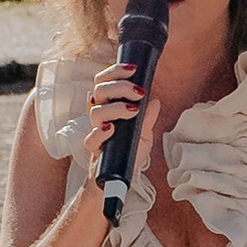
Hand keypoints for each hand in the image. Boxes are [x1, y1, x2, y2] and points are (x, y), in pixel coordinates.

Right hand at [82, 62, 163, 197]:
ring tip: (133, 110)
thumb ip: (147, 118)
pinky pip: (91, 137)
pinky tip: (111, 128)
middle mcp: (100, 115)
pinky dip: (100, 131)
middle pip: (99, 90)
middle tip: (139, 91)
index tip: (133, 69)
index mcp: (109, 106)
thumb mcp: (144, 135)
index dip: (115, 72)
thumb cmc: (129, 152)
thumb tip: (155, 101)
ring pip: (96, 111)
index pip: (104, 81)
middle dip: (120, 86)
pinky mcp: (94, 148)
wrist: (119, 177)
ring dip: (116, 107)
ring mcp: (95, 130)